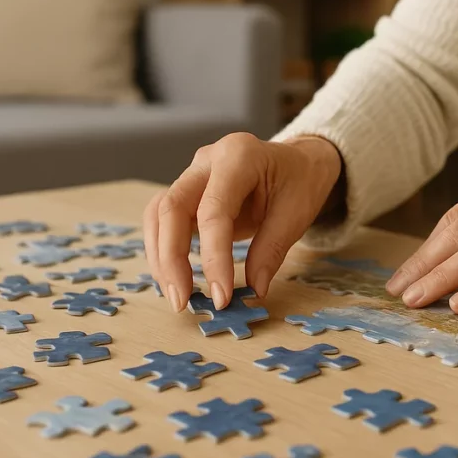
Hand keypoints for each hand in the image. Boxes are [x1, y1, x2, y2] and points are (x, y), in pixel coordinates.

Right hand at [144, 133, 342, 312]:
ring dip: (160, 257)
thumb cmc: (299, 182)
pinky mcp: (187, 192)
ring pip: (158, 213)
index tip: (221, 296)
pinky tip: (174, 277)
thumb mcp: (295, 214)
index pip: (214, 211)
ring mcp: (192, 174)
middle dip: (171, 259)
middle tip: (181, 301)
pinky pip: (162, 219)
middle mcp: (207, 160)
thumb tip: (254, 289)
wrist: (298, 162)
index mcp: (238, 156)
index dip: (213, 257)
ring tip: (176, 294)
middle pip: (171, 208)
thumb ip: (271, 251)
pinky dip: (163, 249)